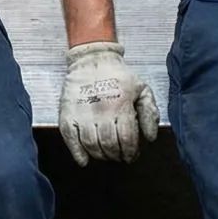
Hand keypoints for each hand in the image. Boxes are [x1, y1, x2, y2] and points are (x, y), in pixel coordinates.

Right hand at [58, 40, 158, 164]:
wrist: (92, 59)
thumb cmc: (118, 75)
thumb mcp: (141, 89)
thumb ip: (149, 113)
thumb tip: (150, 137)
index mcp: (120, 106)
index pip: (126, 139)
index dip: (130, 152)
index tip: (131, 155)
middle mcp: (101, 111)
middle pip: (109, 145)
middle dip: (116, 155)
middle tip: (119, 156)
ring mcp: (82, 113)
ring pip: (91, 145)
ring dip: (100, 155)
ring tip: (106, 155)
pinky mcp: (68, 113)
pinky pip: (70, 138)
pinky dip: (77, 152)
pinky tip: (84, 159)